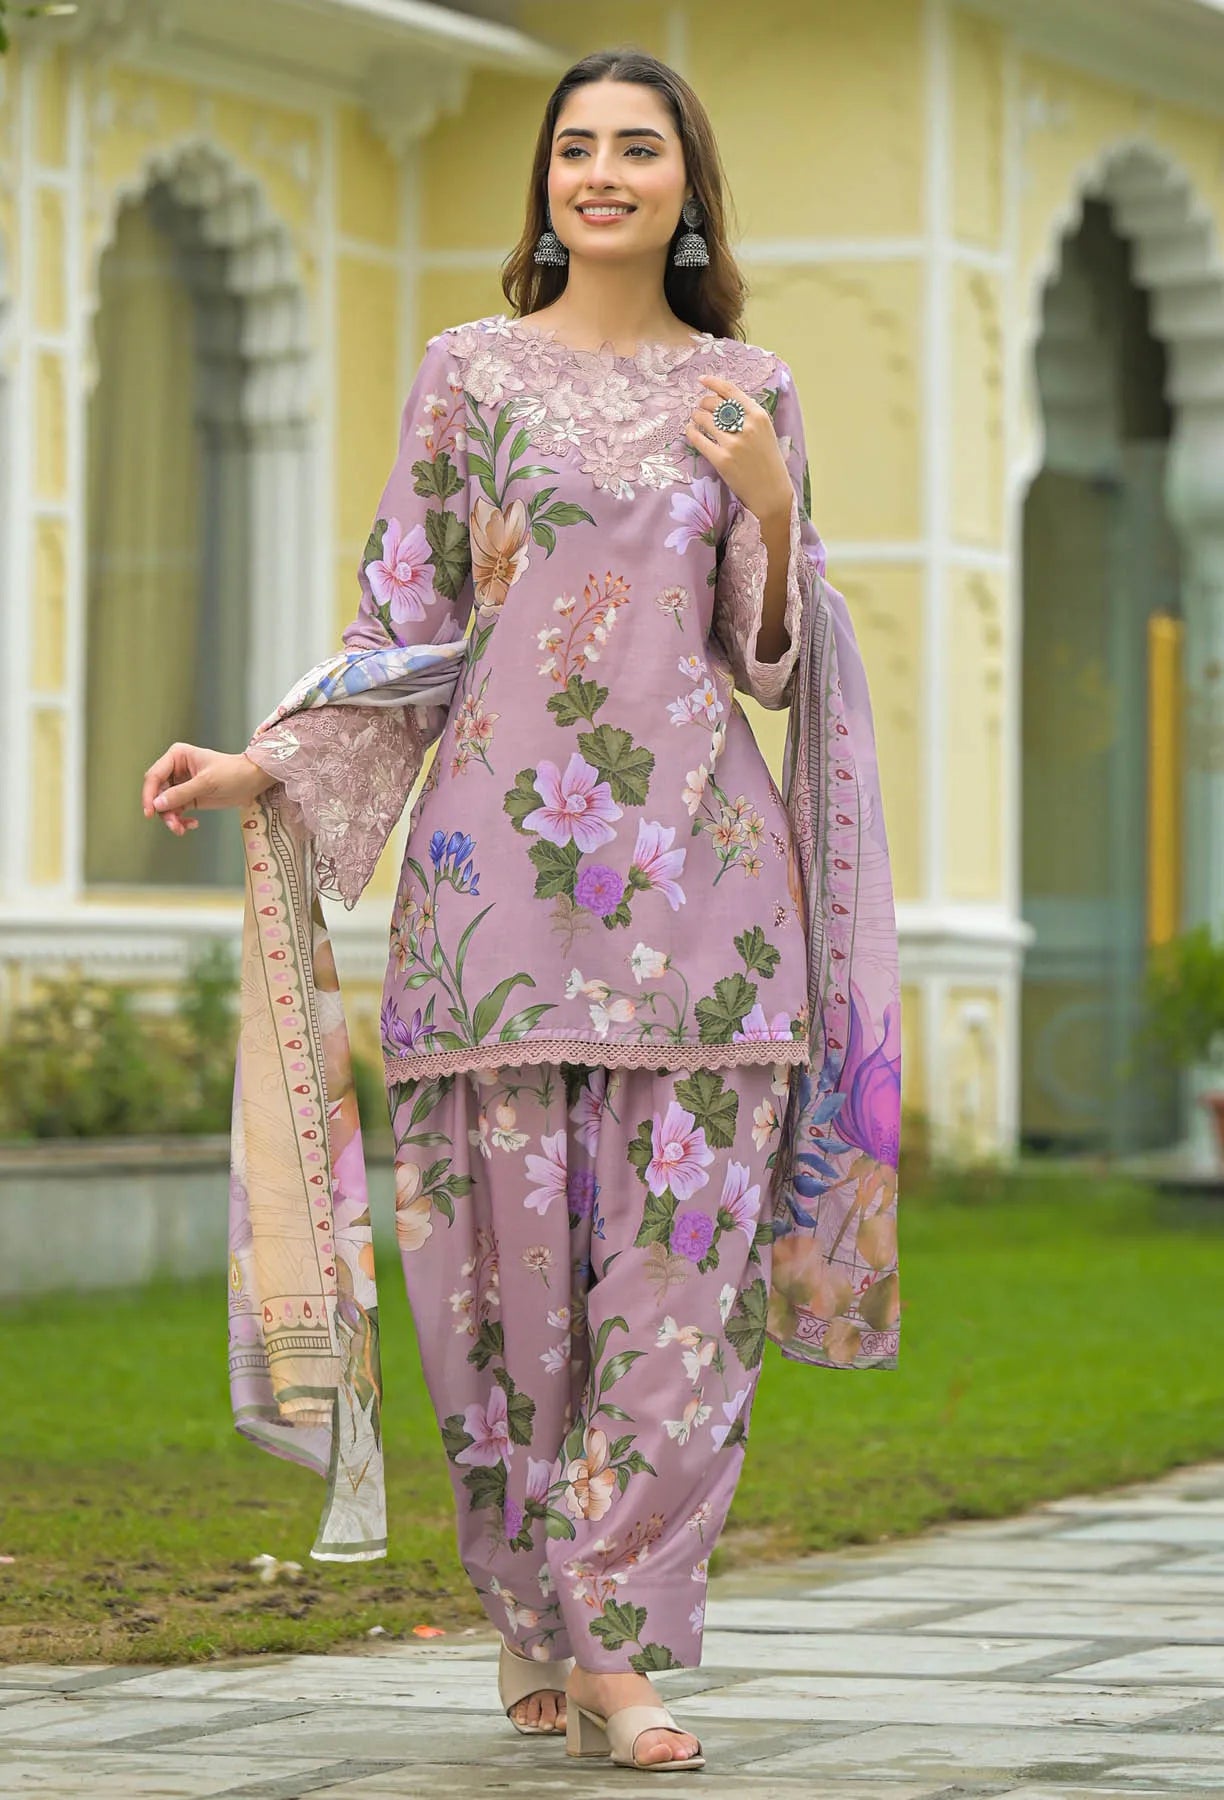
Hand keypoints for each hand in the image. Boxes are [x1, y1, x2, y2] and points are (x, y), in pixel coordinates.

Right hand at [141, 744, 274, 835]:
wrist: (252, 782)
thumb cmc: (233, 772)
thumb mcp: (206, 782)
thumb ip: (181, 793)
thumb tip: (157, 804)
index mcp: (177, 756)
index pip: (154, 776)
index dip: (149, 794)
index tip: (150, 812)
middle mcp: (175, 769)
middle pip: (157, 793)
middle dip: (163, 811)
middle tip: (173, 825)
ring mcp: (181, 784)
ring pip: (165, 805)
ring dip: (172, 819)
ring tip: (182, 828)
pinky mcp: (189, 798)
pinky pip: (176, 811)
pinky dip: (180, 821)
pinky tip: (192, 825)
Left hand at [685, 374, 793, 522]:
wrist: (771, 492)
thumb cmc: (768, 461)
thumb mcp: (765, 431)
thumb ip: (748, 415)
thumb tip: (722, 401)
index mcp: (759, 416)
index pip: (731, 391)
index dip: (713, 383)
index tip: (702, 380)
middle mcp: (746, 426)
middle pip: (714, 404)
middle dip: (703, 403)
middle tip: (700, 408)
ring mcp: (733, 444)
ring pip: (704, 419)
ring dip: (696, 416)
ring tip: (695, 419)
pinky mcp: (722, 460)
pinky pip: (699, 439)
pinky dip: (691, 432)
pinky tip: (691, 430)